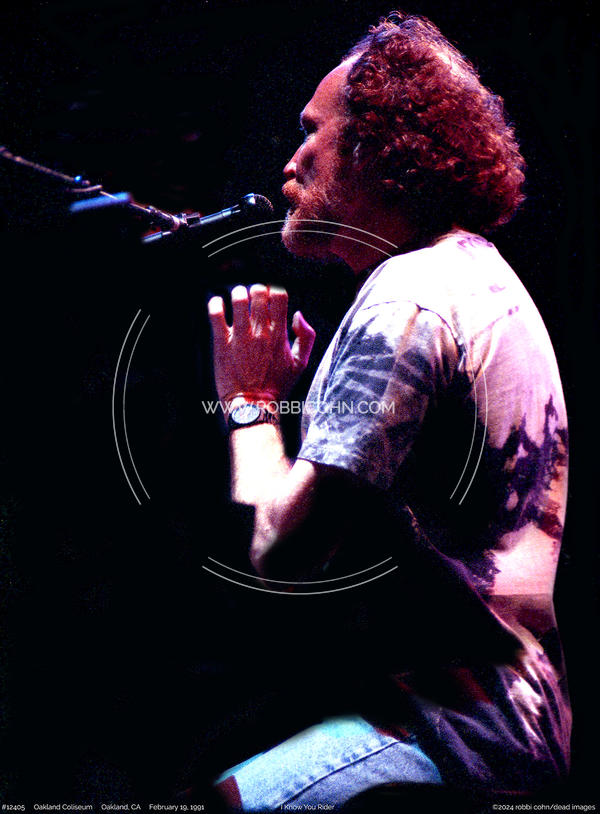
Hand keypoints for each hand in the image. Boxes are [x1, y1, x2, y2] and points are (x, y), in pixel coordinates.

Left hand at [207, 284, 315, 401]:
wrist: (253, 406)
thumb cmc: (278, 386)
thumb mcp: (301, 364)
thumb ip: (307, 337)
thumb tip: (298, 314)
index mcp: (280, 335)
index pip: (279, 297)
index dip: (275, 291)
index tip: (271, 297)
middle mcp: (260, 333)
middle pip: (258, 293)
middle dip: (256, 289)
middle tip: (253, 297)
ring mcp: (240, 337)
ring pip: (238, 299)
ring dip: (238, 293)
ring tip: (238, 299)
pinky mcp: (222, 344)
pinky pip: (215, 315)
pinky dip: (215, 304)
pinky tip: (217, 304)